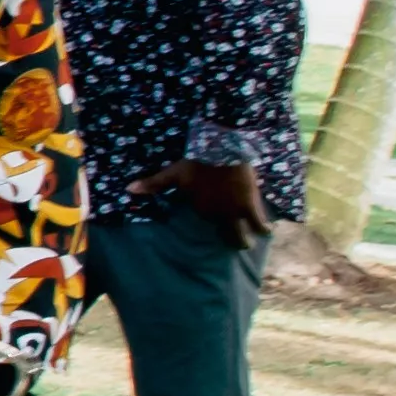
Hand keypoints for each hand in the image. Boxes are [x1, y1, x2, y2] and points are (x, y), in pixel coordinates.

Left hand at [153, 157, 271, 248]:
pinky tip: (267, 232)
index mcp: (200, 209)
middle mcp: (216, 215)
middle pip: (226, 235)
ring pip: (241, 234)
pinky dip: (263, 228)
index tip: (217, 220)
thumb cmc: (196, 162)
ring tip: (247, 244)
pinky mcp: (250, 206)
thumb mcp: (173, 174)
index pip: (208, 220)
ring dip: (245, 240)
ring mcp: (233, 212)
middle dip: (231, 241)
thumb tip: (128, 190)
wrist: (221, 151)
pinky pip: (259, 223)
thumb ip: (153, 184)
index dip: (213, 219)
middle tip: (236, 244)